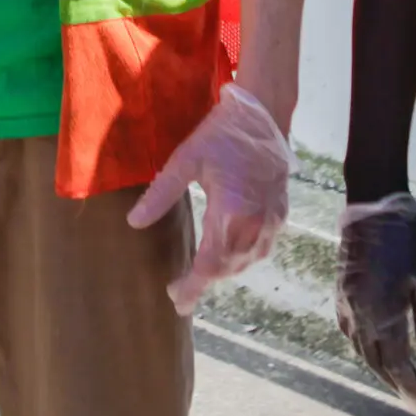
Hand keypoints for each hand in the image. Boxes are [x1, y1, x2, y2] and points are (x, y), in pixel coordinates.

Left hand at [126, 83, 291, 314]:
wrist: (264, 114)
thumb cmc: (222, 134)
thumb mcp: (186, 161)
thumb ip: (160, 194)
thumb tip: (134, 222)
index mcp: (231, 213)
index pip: (210, 265)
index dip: (193, 286)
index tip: (177, 301)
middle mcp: (256, 224)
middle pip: (228, 267)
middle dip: (204, 282)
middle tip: (180, 291)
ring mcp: (272, 221)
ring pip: (246, 261)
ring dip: (223, 271)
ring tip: (200, 276)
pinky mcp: (281, 213)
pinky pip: (261, 248)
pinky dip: (242, 258)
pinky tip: (228, 254)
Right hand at [335, 193, 415, 408]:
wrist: (372, 205)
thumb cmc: (407, 239)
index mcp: (384, 313)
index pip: (397, 361)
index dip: (410, 385)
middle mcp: (360, 314)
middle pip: (376, 360)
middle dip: (394, 382)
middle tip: (412, 398)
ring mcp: (346, 303)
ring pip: (360, 348)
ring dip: (377, 367)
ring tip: (395, 380)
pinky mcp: (341, 292)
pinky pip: (349, 331)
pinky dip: (361, 347)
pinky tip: (370, 349)